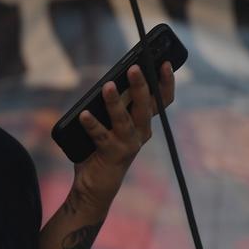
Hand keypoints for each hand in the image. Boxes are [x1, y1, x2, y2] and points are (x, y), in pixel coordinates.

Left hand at [70, 62, 175, 216]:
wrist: (96, 185)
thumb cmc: (103, 148)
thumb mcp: (112, 124)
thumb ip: (114, 106)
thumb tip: (109, 81)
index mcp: (143, 124)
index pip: (161, 101)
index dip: (165, 83)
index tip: (164, 63)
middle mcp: (140, 133)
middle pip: (145, 107)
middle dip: (141, 86)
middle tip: (134, 68)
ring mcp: (127, 145)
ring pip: (124, 120)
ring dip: (115, 103)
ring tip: (106, 86)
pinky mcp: (111, 154)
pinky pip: (100, 136)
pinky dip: (92, 124)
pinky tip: (83, 114)